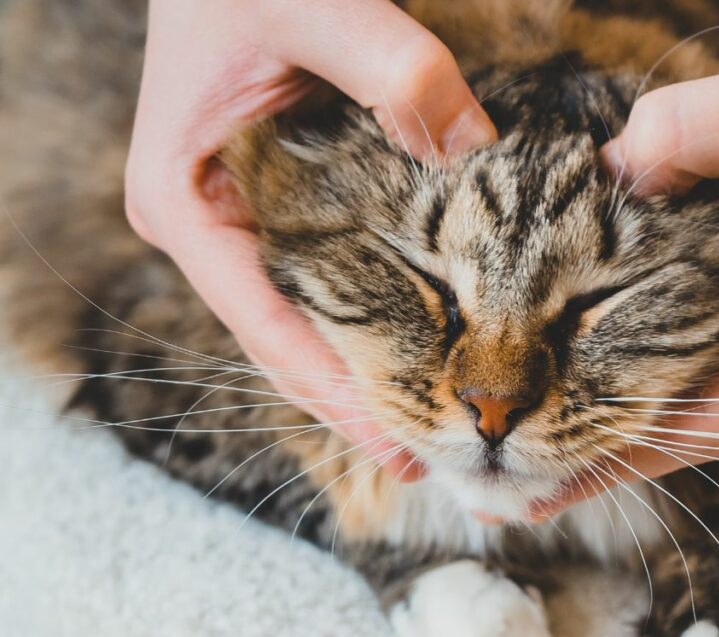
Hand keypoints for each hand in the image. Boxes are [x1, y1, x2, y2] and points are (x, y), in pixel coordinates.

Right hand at [125, 0, 495, 479]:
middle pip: (284, 339)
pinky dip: (365, 318)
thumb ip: (394, 70)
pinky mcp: (271, 206)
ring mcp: (236, 220)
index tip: (397, 440)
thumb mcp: (312, 3)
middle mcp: (206, 226)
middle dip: (353, 398)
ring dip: (360, 369)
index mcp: (187, 203)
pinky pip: (318, 281)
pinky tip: (411, 349)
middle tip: (423, 455)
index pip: (268, 326)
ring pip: (302, 318)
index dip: (336, 389)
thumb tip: (478, 147)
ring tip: (422, 425)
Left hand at [530, 0, 718, 518]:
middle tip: (530, 492)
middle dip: (619, 456)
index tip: (551, 480)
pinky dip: (667, 375)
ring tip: (555, 452)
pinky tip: (612, 384)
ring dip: (637, 422)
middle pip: (711, 431)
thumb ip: (700, 130)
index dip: (627, 449)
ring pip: (717, 402)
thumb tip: (609, 171)